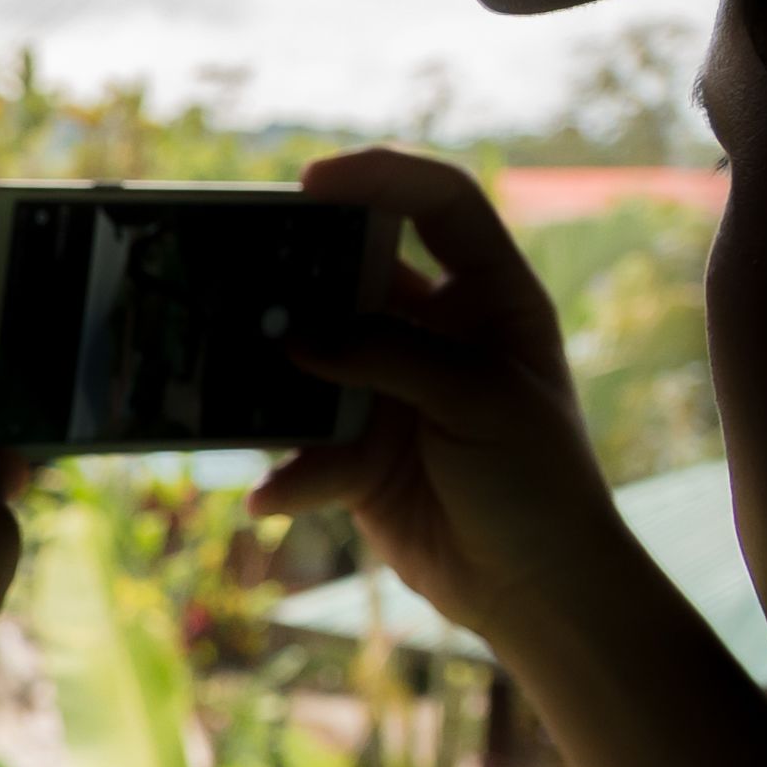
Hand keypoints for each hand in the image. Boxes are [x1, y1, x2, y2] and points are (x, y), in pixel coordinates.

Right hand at [253, 149, 633, 648]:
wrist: (534, 588)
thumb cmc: (536, 478)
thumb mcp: (475, 398)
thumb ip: (386, 354)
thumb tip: (292, 335)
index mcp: (490, 297)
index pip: (441, 205)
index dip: (381, 178)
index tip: (311, 183)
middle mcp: (435, 334)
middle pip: (352, 275)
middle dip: (296, 276)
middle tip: (239, 274)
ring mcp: (389, 392)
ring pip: (311, 358)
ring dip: (273, 374)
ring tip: (230, 377)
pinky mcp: (356, 454)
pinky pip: (302, 447)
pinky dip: (285, 473)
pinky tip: (272, 496)